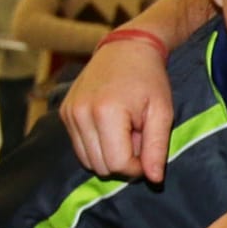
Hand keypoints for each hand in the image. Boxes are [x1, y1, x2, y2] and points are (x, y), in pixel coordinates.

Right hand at [59, 36, 173, 181]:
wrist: (126, 48)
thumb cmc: (150, 79)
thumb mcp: (162, 112)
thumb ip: (157, 147)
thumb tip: (153, 180)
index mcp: (106, 112)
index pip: (118, 164)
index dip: (137, 167)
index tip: (149, 153)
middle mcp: (80, 114)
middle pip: (100, 166)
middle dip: (124, 161)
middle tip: (140, 138)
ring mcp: (68, 114)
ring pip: (88, 160)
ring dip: (110, 154)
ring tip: (127, 131)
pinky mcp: (64, 114)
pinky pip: (79, 147)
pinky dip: (98, 145)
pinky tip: (113, 127)